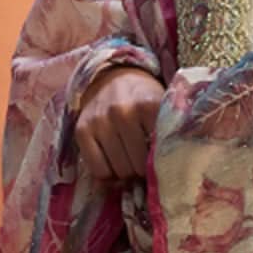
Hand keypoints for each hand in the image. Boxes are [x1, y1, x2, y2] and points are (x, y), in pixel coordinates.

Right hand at [76, 65, 163, 183]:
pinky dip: (108, 175)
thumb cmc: (142, 99)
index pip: (159, 154)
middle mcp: (121, 112)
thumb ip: (168, 133)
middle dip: (143, 170)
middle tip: (144, 163)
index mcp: (148, 105)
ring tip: (130, 162)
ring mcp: (99, 121)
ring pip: (119, 171)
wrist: (112, 78)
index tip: (163, 160)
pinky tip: (114, 163)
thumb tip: (170, 170)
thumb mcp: (162, 108)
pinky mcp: (82, 131)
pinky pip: (98, 171)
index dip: (162, 163)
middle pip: (138, 166)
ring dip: (127, 173)